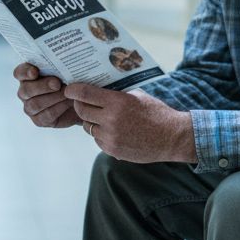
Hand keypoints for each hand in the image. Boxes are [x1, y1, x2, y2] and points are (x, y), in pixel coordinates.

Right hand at [14, 63, 79, 127]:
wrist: (81, 100)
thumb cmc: (71, 81)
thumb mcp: (66, 70)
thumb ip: (60, 65)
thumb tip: (65, 60)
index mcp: (28, 76)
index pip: (19, 73)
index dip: (25, 72)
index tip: (35, 71)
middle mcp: (25, 91)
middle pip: (26, 90)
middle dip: (42, 86)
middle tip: (57, 83)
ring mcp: (30, 107)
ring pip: (35, 104)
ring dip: (53, 98)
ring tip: (67, 94)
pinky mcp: (39, 120)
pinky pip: (46, 115)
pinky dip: (59, 108)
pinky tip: (69, 102)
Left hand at [65, 84, 196, 163]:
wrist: (171, 137)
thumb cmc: (156, 113)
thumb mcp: (136, 96)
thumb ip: (116, 95)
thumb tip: (97, 90)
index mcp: (117, 102)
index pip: (84, 93)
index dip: (73, 90)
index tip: (69, 89)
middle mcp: (111, 119)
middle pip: (81, 110)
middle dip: (79, 104)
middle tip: (82, 101)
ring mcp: (110, 137)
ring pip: (88, 126)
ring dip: (91, 120)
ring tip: (103, 116)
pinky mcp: (112, 150)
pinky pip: (97, 139)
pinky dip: (101, 134)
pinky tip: (113, 130)